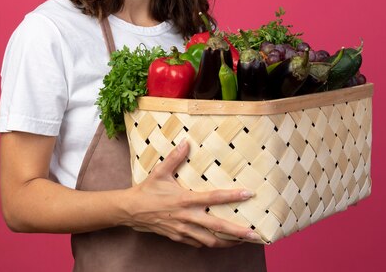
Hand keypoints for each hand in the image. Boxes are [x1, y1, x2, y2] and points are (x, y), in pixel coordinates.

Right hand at [123, 139, 260, 247]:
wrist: (130, 211)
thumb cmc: (147, 190)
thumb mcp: (160, 171)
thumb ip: (175, 158)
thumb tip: (187, 142)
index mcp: (185, 199)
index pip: (214, 198)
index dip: (232, 196)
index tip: (249, 194)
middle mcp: (187, 217)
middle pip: (217, 227)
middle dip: (238, 232)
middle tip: (255, 234)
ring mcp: (183, 230)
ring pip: (210, 241)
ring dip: (227, 242)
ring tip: (242, 241)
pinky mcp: (178, 238)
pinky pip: (198, 244)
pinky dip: (210, 243)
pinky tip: (219, 241)